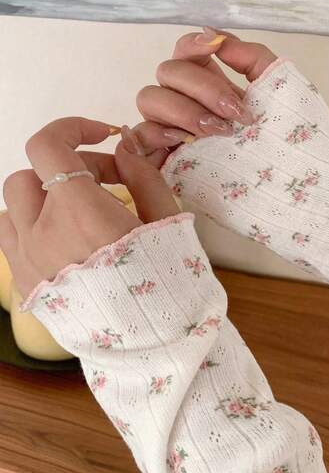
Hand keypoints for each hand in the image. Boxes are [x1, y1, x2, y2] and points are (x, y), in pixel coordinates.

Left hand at [0, 117, 177, 299]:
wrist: (156, 344)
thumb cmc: (169, 282)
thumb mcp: (167, 221)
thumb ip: (143, 176)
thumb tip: (123, 150)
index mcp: (81, 212)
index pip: (48, 146)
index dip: (72, 128)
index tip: (100, 136)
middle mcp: (43, 233)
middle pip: (29, 175)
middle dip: (67, 170)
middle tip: (106, 185)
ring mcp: (28, 262)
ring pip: (12, 208)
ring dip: (39, 200)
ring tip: (76, 214)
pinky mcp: (27, 287)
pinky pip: (11, 242)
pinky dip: (30, 229)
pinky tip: (64, 241)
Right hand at [116, 26, 276, 164]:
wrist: (277, 182)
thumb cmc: (275, 139)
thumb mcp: (276, 93)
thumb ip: (254, 59)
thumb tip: (221, 40)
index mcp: (204, 83)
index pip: (184, 50)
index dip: (193, 44)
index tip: (215, 48)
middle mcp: (180, 100)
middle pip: (167, 71)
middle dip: (202, 88)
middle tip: (234, 113)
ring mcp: (166, 127)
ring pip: (148, 98)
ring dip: (183, 110)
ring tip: (215, 132)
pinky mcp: (158, 156)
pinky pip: (139, 135)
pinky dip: (158, 133)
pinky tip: (186, 141)